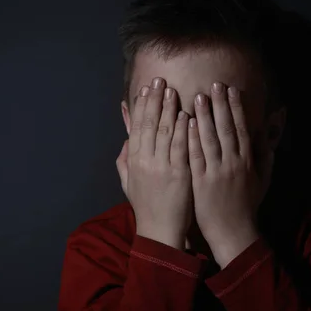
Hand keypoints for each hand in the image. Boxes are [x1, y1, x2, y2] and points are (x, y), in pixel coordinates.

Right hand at [116, 77, 193, 249]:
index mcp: (133, 161)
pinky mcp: (179, 174)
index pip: (137, 127)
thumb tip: (125, 141)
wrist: (159, 230)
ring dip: (168, 108)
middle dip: (154, 100)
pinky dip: (182, 129)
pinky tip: (186, 114)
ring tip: (172, 89)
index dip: (141, 106)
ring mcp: (162, 166)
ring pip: (164, 131)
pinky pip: (180, 146)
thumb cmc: (145, 206)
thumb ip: (124, 161)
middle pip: (149, 124)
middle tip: (159, 80)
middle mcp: (145, 160)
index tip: (145, 89)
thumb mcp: (128, 183)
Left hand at [188, 82, 273, 267]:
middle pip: (226, 128)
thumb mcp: (263, 179)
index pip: (241, 128)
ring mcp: (217, 172)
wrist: (233, 231)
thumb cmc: (247, 204)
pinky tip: (187, 123)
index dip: (236, 108)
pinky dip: (192, 138)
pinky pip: (196, 156)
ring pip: (210, 139)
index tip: (231, 89)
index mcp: (248, 160)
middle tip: (214, 85)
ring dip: (205, 116)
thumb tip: (268, 132)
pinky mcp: (201, 181)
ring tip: (198, 97)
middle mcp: (233, 162)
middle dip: (220, 105)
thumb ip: (266, 154)